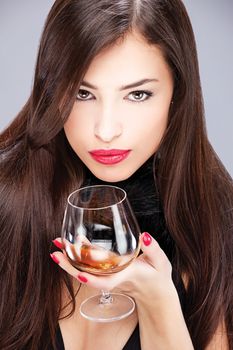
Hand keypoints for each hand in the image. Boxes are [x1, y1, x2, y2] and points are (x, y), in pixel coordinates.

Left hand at [51, 232, 177, 304]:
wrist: (155, 294)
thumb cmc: (158, 278)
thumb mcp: (161, 263)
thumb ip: (153, 249)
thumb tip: (144, 236)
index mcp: (127, 276)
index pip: (108, 282)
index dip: (92, 279)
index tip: (79, 275)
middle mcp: (114, 278)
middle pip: (89, 277)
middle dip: (71, 267)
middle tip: (55, 253)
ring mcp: (109, 277)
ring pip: (86, 272)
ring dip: (70, 261)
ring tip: (57, 246)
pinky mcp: (107, 273)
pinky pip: (91, 267)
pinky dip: (80, 256)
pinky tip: (73, 243)